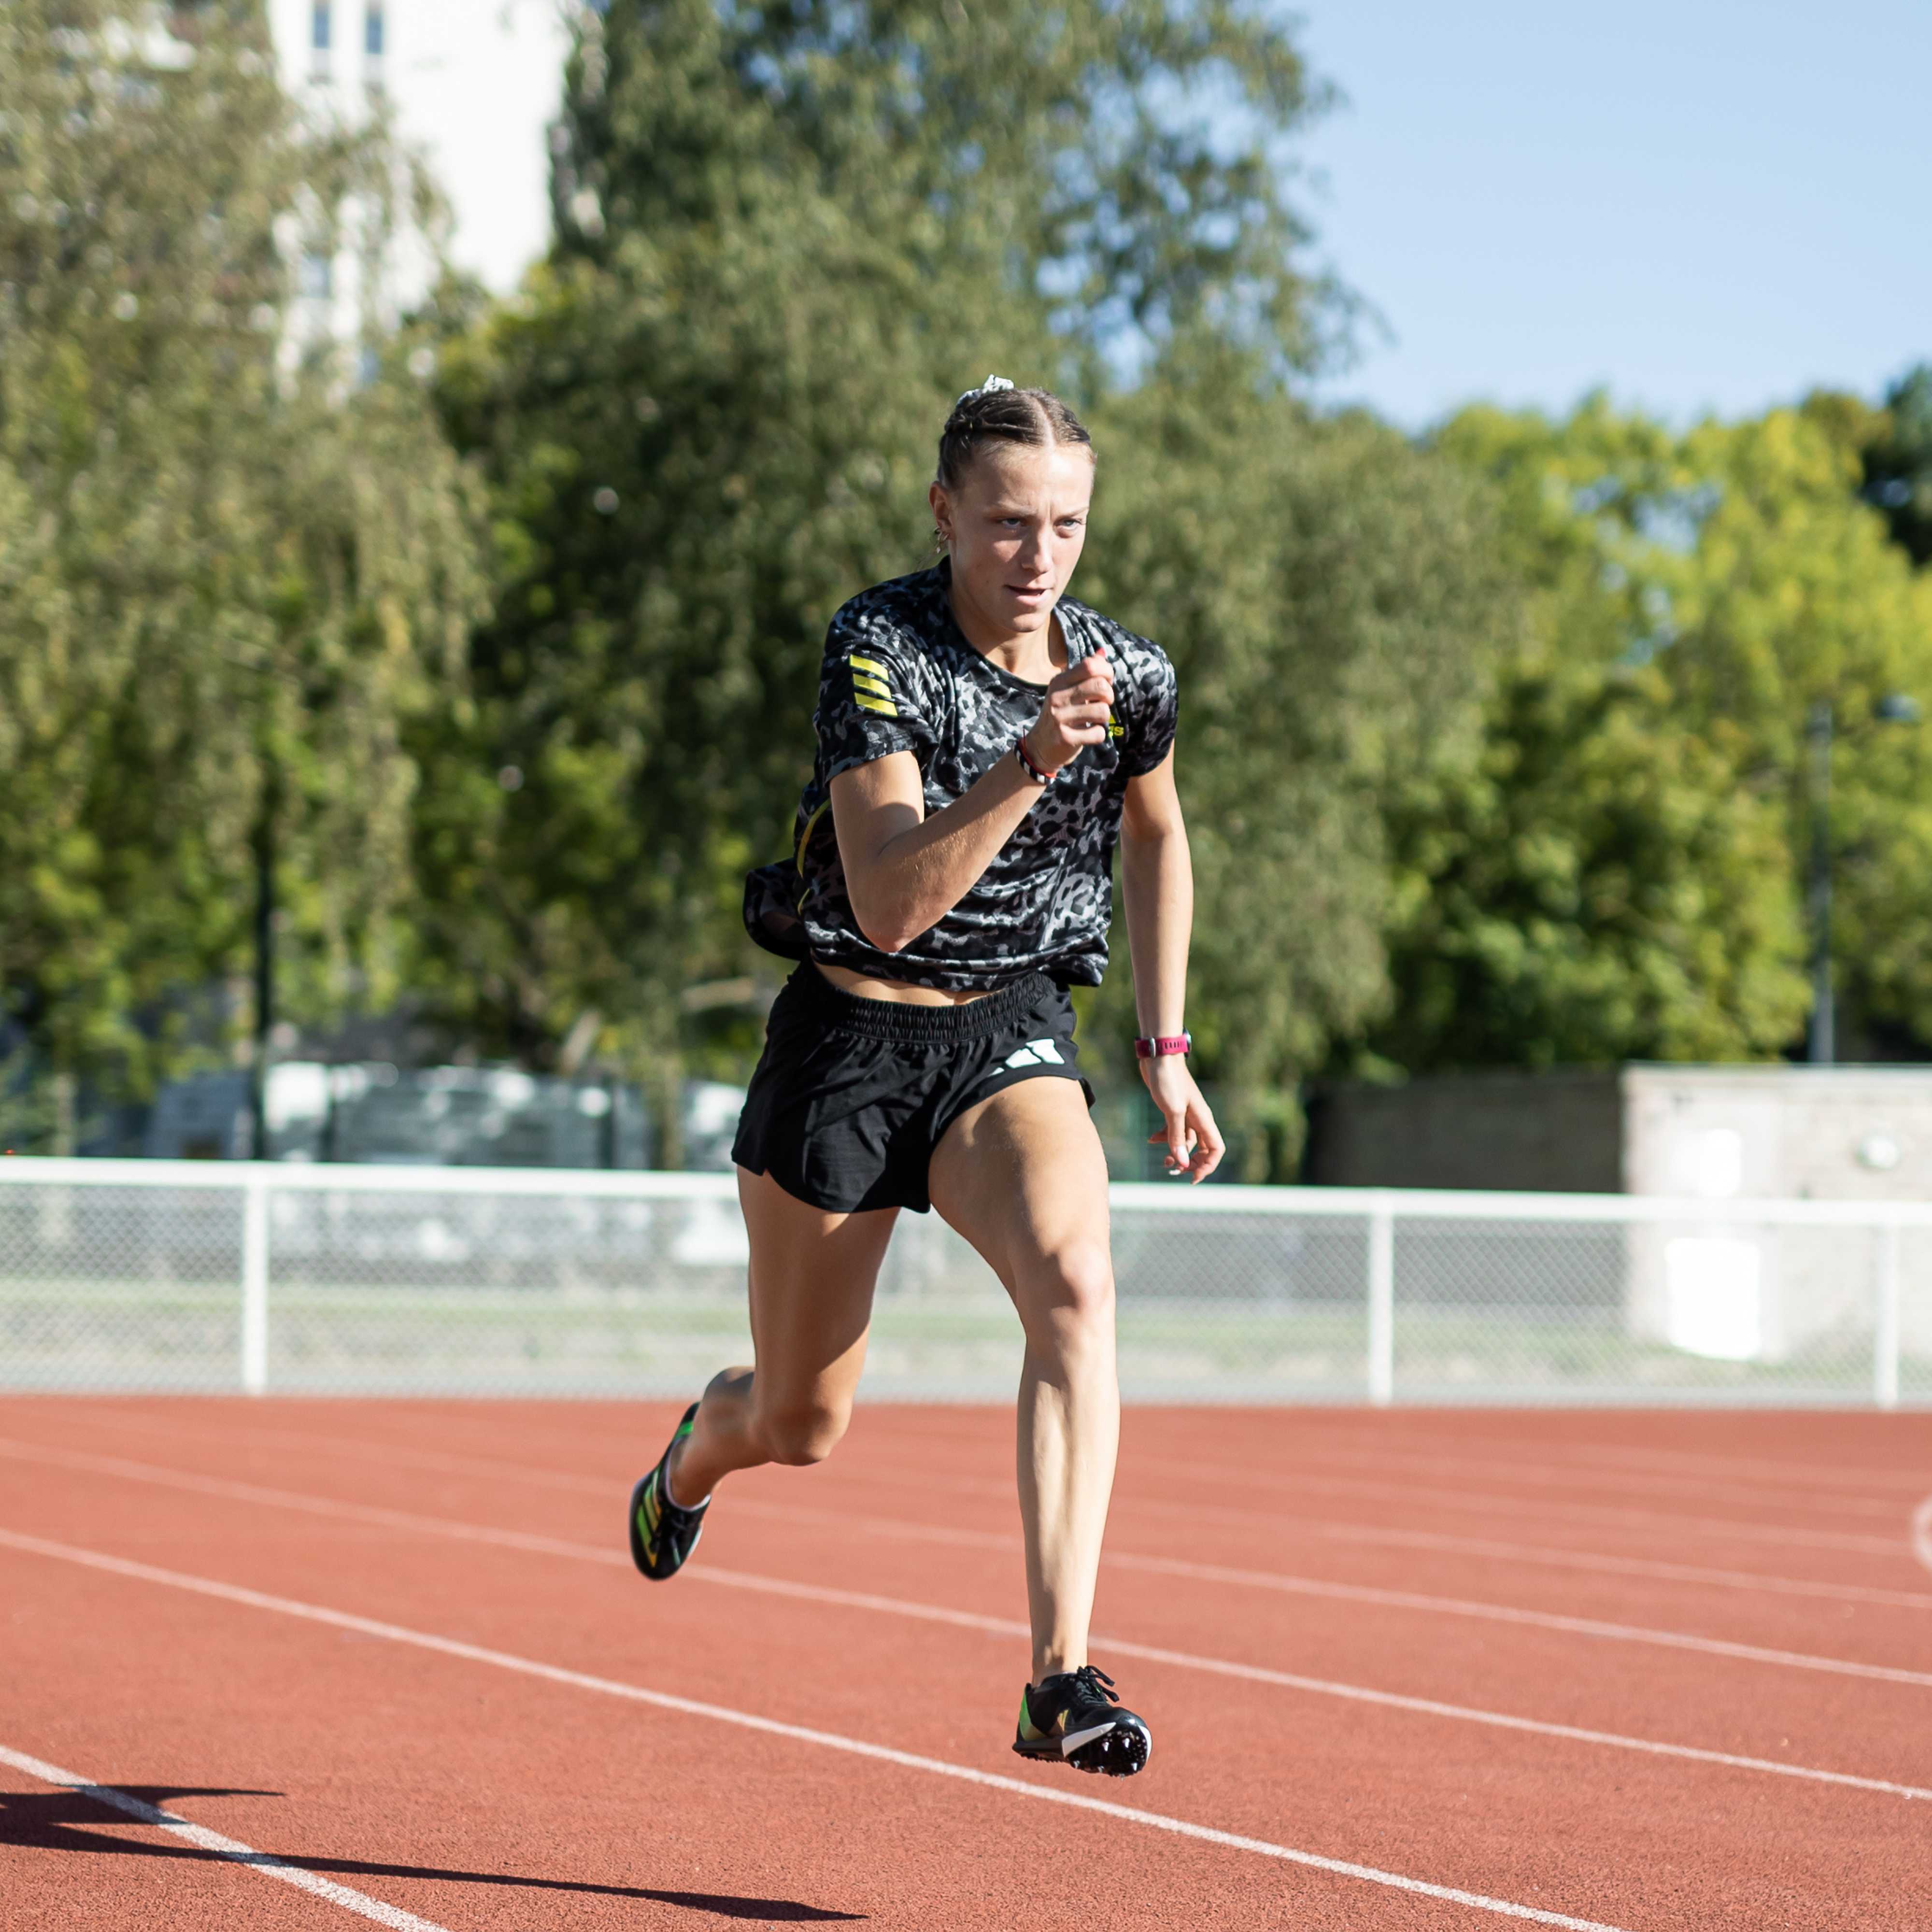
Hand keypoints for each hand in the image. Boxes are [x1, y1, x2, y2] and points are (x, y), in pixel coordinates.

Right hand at [1025, 643, 1113, 774]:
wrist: (1041, 745)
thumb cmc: (1061, 714)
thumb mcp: (1068, 690)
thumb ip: (1086, 672)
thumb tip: (1102, 652)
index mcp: (1059, 681)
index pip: (1091, 666)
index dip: (1107, 672)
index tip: (1105, 682)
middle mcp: (1057, 696)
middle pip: (1101, 686)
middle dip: (1109, 696)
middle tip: (1101, 703)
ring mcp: (1059, 717)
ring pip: (1103, 711)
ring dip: (1104, 717)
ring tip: (1094, 719)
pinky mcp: (1065, 738)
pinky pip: (1098, 733)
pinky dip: (1099, 735)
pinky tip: (1088, 734)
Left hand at [1140, 1053, 1224, 1182]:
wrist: (1158, 1058)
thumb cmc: (1168, 1081)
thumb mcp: (1172, 1111)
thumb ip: (1177, 1137)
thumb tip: (1182, 1162)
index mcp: (1203, 1120)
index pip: (1215, 1149)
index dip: (1207, 1166)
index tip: (1191, 1177)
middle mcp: (1198, 1119)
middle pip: (1201, 1150)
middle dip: (1190, 1163)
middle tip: (1173, 1171)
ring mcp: (1186, 1115)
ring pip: (1186, 1142)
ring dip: (1175, 1153)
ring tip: (1162, 1161)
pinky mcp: (1173, 1110)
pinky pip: (1173, 1131)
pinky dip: (1164, 1138)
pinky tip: (1151, 1139)